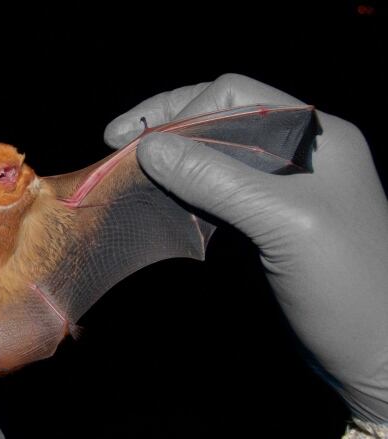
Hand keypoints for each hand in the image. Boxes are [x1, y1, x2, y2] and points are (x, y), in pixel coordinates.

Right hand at [105, 74, 387, 424]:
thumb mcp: (286, 224)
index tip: (131, 140)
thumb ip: (219, 180)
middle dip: (167, 128)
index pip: (234, 95)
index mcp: (314, 136)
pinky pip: (217, 190)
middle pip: (219, 118)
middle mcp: (298, 152)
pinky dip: (184, 190)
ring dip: (172, 160)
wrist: (375, 356)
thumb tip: (148, 147)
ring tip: (128, 173)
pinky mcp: (267, 220)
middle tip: (115, 147)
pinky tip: (159, 200)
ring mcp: (282, 186)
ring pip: (213, 154)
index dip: (179, 110)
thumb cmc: (349, 287)